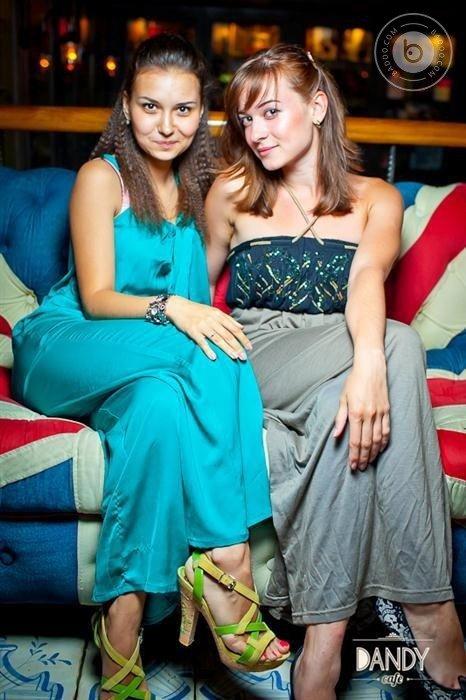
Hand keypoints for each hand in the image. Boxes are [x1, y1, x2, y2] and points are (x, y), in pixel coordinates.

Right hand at [165, 295, 251, 360]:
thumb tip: (241, 327)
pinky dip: (208, 349)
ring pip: (217, 339)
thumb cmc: (197, 310)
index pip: (234, 328)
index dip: (243, 338)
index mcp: (218, 315)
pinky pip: (202, 342)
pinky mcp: (193, 331)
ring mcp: (202, 325)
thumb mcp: (213, 311)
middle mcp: (212, 320)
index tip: (249, 347)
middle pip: (227, 335)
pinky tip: (214, 357)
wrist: (178, 306)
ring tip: (234, 357)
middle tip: (244, 357)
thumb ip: (228, 319)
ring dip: (227, 349)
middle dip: (237, 346)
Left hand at [333, 348, 390, 470]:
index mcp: (356, 413)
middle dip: (363, 457)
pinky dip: (384, 442)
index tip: (352, 465)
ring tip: (369, 462)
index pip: (355, 440)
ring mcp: (380, 413)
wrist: (371, 367)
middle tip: (361, 468)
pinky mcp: (387, 411)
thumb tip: (336, 435)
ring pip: (378, 439)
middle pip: (367, 443)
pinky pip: (386, 430)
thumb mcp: (343, 398)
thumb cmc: (354, 381)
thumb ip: (340, 418)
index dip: (354, 455)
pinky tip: (380, 449)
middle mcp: (369, 415)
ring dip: (374, 453)